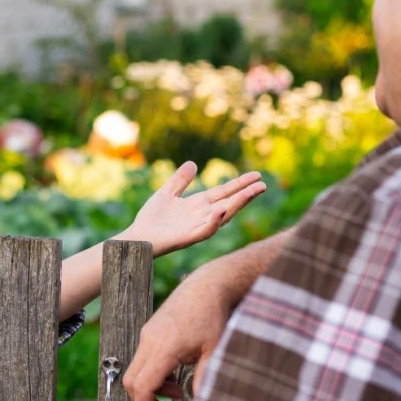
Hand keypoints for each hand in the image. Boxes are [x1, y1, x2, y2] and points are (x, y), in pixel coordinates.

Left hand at [122, 162, 265, 256]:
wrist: (137, 237)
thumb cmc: (151, 219)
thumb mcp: (167, 193)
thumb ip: (180, 181)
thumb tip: (192, 163)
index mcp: (199, 205)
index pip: (224, 193)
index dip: (240, 184)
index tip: (257, 175)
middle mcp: (202, 216)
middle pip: (229, 203)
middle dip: (246, 195)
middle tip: (262, 185)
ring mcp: (197, 227)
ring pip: (222, 216)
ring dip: (237, 205)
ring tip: (250, 193)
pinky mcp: (188, 238)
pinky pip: (205, 230)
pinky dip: (214, 221)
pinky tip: (220, 209)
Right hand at [123, 267, 233, 400]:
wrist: (206, 286)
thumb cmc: (212, 316)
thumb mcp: (214, 350)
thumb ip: (205, 377)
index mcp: (164, 347)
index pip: (144, 384)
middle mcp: (149, 340)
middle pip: (132, 380)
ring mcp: (147, 335)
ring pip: (135, 370)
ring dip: (150, 387)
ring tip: (176, 391)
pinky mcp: (149, 333)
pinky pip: (142, 359)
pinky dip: (152, 373)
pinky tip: (173, 374)